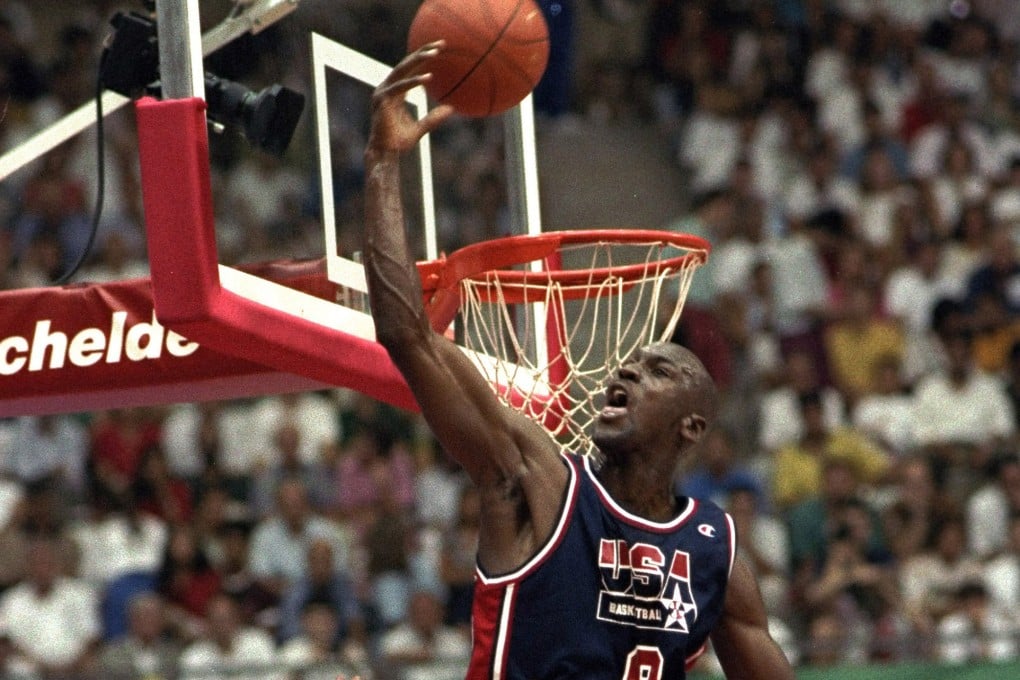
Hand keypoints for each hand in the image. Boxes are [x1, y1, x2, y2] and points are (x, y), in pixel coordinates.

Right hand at [367, 41, 454, 156]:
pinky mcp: (382, 100)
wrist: (385, 153)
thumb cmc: (399, 142)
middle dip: (423, 50)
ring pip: (402, 70)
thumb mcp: (421, 128)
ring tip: (436, 53)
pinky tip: (429, 78)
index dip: (424, 56)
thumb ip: (433, 118)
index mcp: (396, 90)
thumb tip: (451, 109)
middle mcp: (388, 87)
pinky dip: (414, 82)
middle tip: (442, 43)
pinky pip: (400, 87)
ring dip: (419, 59)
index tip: (441, 47)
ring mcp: (383, 92)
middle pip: (406, 63)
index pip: (410, 68)